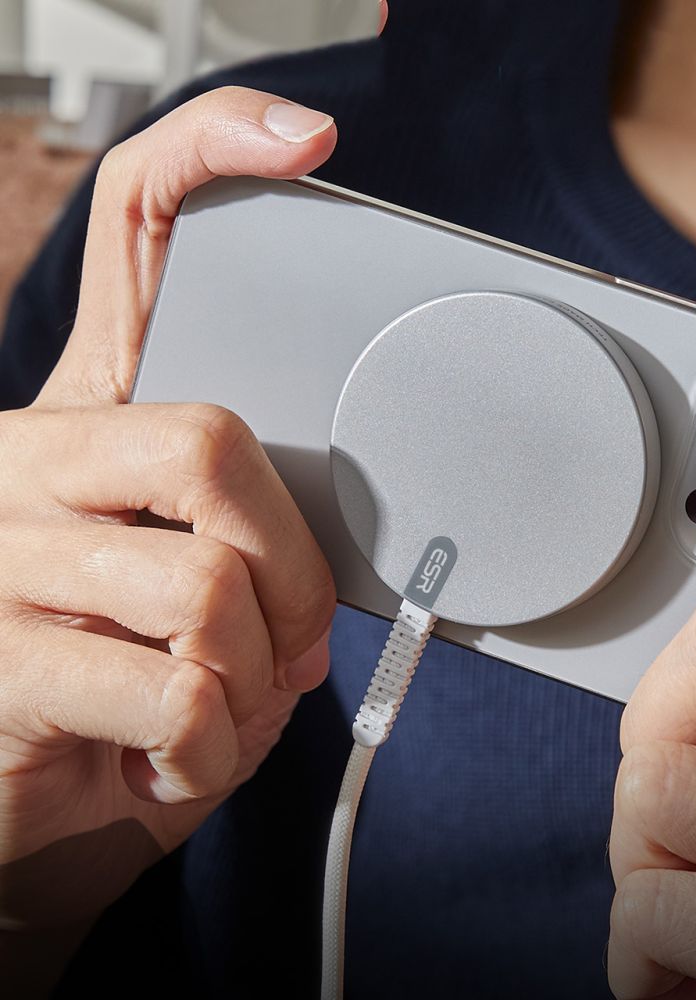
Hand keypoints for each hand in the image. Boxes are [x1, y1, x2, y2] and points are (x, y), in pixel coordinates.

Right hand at [0, 83, 356, 991]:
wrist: (27, 824)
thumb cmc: (122, 708)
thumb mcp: (197, 615)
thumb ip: (254, 571)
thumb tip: (319, 611)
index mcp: (89, 427)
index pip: (135, 240)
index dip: (210, 160)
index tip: (299, 139)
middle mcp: (28, 466)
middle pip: (213, 440)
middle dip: (292, 566)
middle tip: (293, 636)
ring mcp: (2, 559)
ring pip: (206, 584)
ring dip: (257, 673)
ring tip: (225, 710)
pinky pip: (174, 694)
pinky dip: (209, 748)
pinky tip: (172, 762)